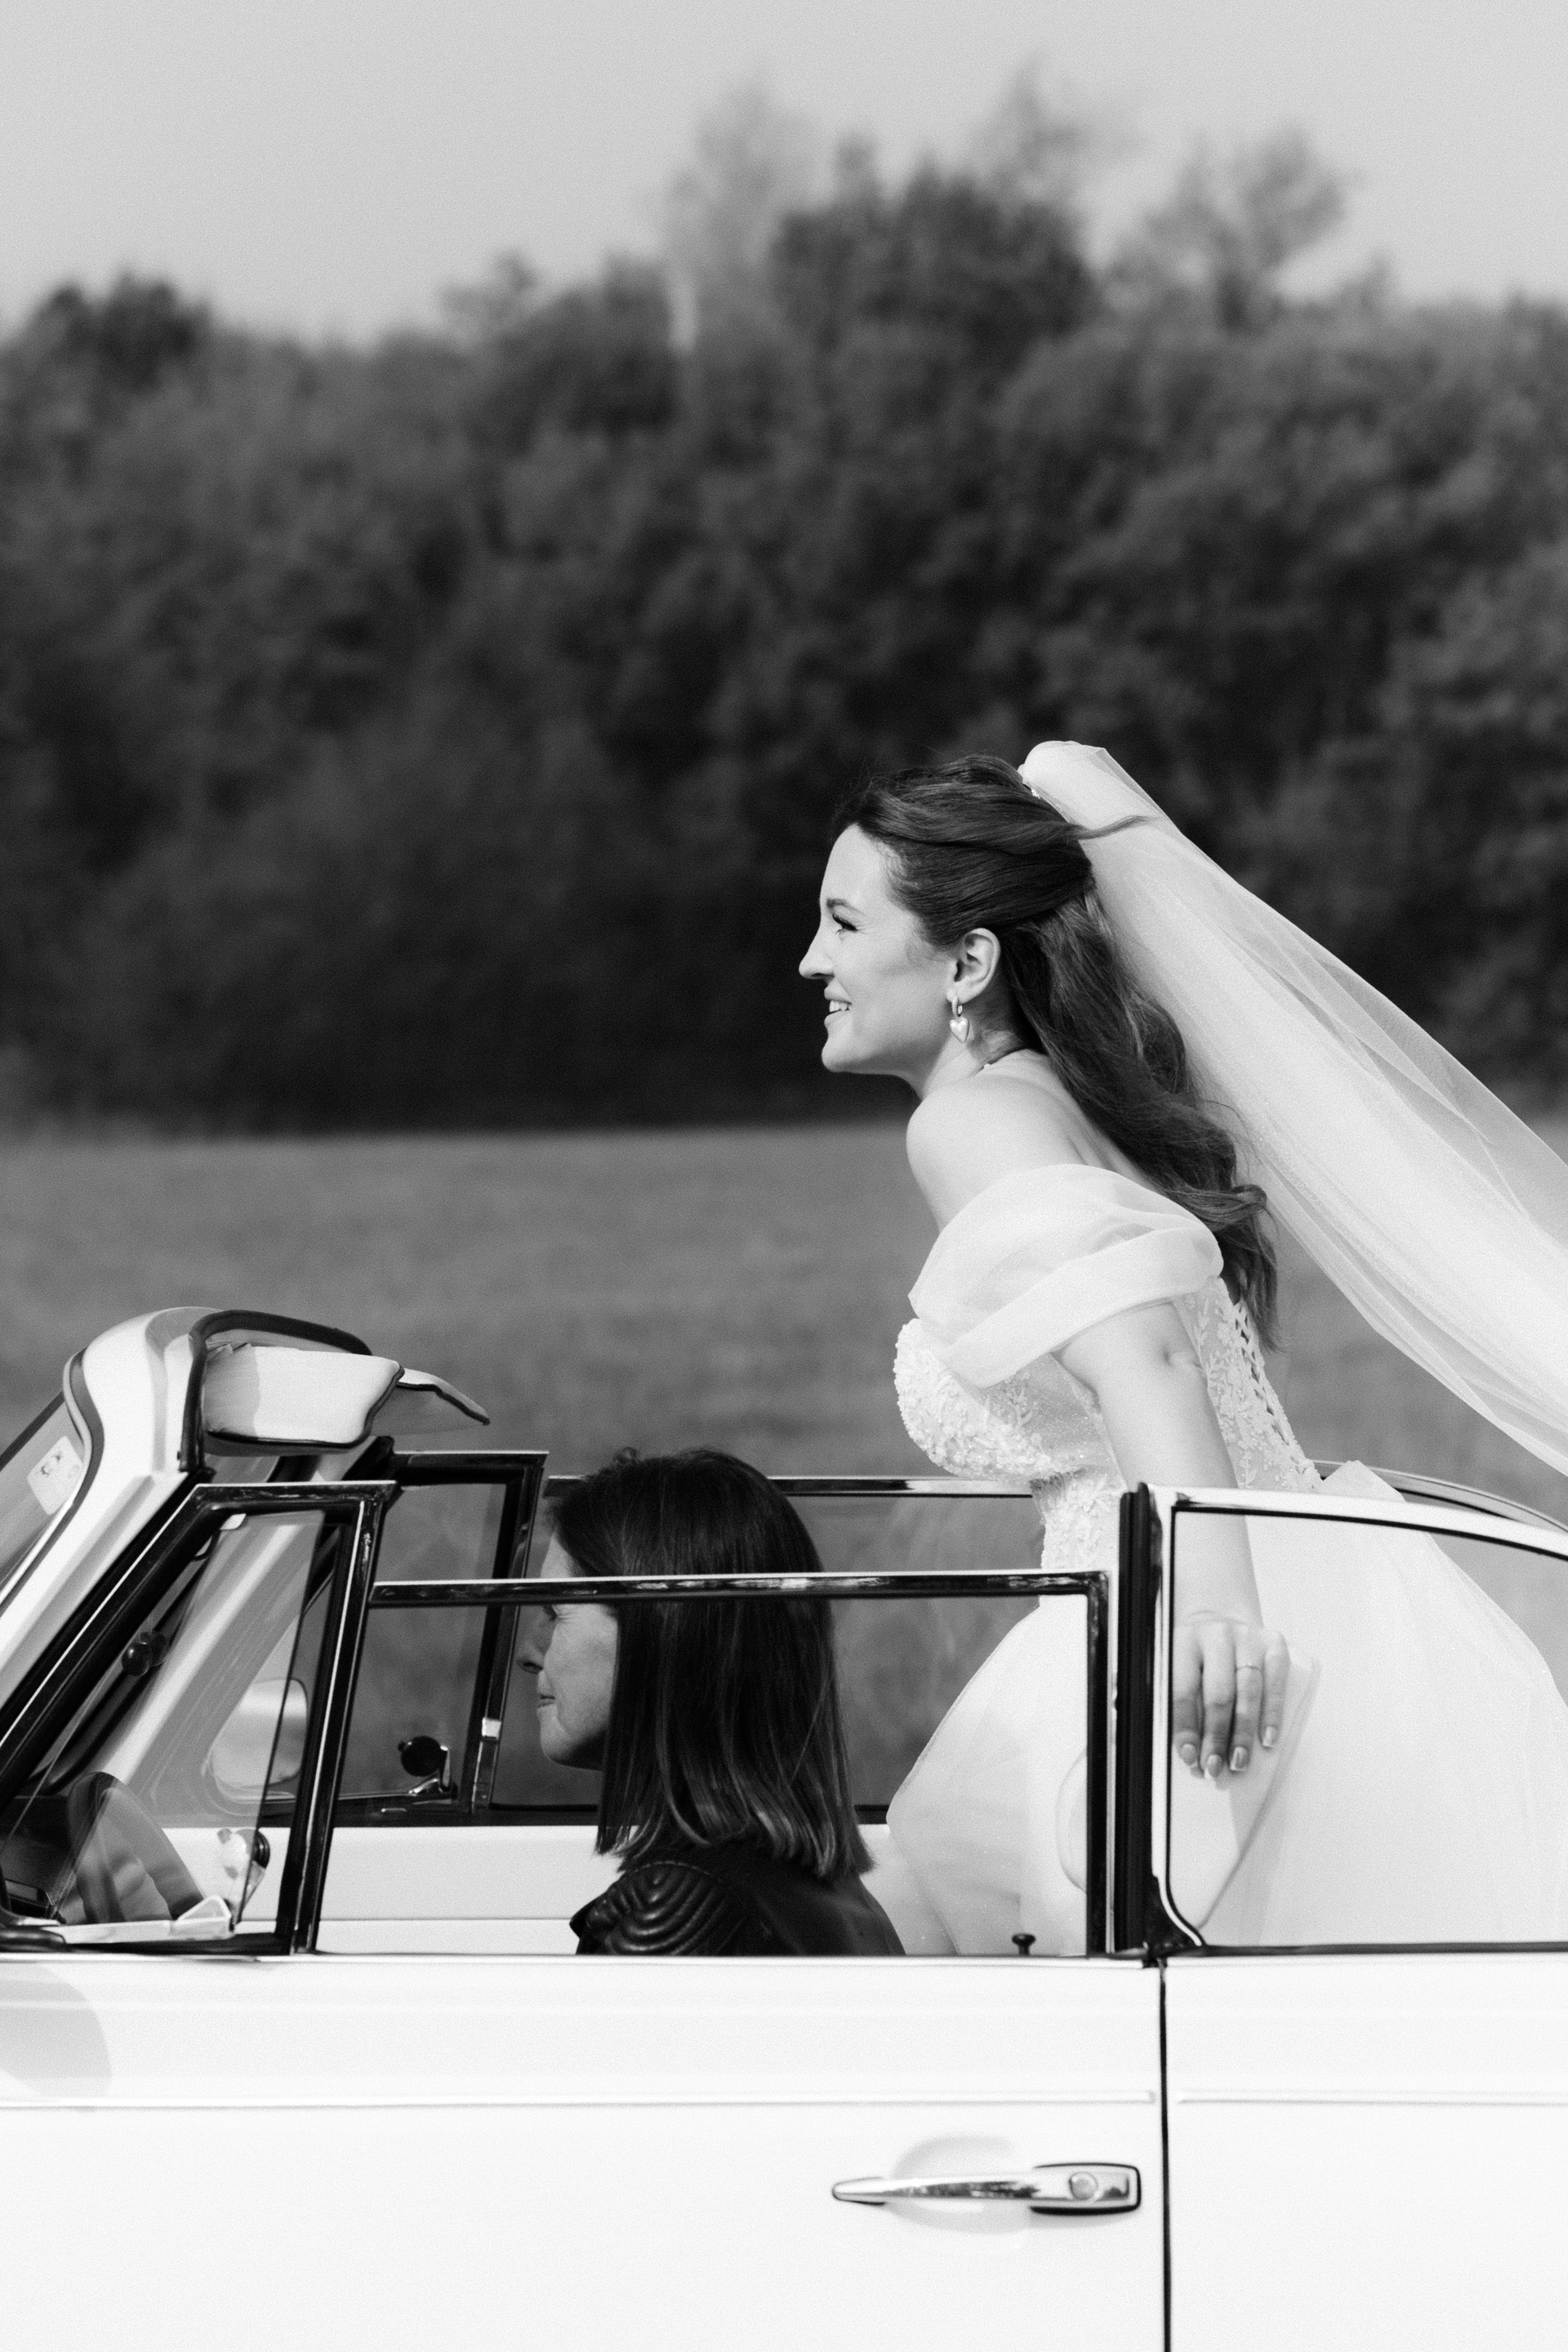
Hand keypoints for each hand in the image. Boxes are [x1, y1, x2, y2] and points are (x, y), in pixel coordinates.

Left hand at [1172, 1613, 1288, 1780]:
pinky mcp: (1273, 1644)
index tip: (1189, 1757)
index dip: (1185, 1726)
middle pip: (1218, 1694)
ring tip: (1238, 1762)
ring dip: (1243, 1732)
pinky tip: (1267, 1739)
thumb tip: (1175, 1747)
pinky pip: (1275, 1683)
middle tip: (1214, 1768)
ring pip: (1248, 1691)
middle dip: (1216, 1736)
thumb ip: (1168, 1700)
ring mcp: (1247, 1638)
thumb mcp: (1172, 1665)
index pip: (1183, 1689)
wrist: (1220, 1617)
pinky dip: (1272, 1714)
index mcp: (1183, 1640)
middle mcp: (1215, 1635)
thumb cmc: (1194, 1655)